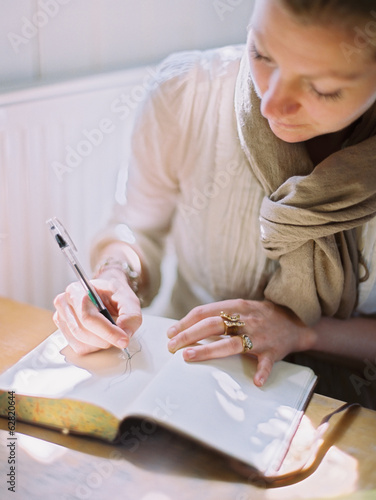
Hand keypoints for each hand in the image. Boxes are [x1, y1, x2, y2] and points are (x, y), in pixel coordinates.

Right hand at [53, 277, 141, 354]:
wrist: (105, 294)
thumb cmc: (114, 294)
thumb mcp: (128, 299)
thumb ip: (130, 315)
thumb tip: (125, 333)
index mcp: (77, 290)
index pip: (88, 316)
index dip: (107, 331)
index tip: (123, 340)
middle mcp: (64, 303)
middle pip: (83, 331)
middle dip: (106, 339)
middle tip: (122, 338)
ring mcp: (61, 318)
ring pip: (80, 341)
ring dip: (100, 343)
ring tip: (111, 334)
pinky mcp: (64, 331)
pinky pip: (78, 347)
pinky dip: (94, 346)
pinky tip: (101, 336)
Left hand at [167, 299, 315, 386]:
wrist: (295, 321)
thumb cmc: (259, 316)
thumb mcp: (240, 308)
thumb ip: (218, 316)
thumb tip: (187, 327)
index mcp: (236, 306)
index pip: (205, 312)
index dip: (185, 322)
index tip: (170, 333)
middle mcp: (246, 319)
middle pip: (213, 325)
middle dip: (189, 335)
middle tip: (171, 347)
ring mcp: (260, 336)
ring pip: (232, 344)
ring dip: (209, 349)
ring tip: (189, 356)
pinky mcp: (273, 351)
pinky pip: (267, 363)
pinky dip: (262, 372)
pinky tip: (255, 381)